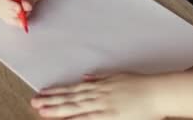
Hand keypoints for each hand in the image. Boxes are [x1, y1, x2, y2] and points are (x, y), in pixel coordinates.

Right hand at [0, 0, 51, 27]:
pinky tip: (22, 21)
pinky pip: (6, 17)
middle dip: (11, 12)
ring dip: (13, 18)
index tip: (19, 9)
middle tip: (25, 16)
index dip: (8, 3)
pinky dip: (14, 20)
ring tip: (27, 15)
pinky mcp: (5, 8)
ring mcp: (0, 0)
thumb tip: (26, 7)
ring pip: (2, 13)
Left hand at [31, 73, 163, 119]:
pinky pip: (88, 119)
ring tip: (42, 110)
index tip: (43, 93)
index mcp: (99, 85)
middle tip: (34, 102)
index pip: (73, 89)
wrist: (157, 92)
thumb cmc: (141, 85)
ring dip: (58, 109)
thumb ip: (100, 78)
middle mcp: (98, 94)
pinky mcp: (109, 116)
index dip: (56, 91)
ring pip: (75, 108)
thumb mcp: (118, 76)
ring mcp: (103, 106)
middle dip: (51, 101)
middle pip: (70, 98)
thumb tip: (85, 77)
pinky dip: (75, 119)